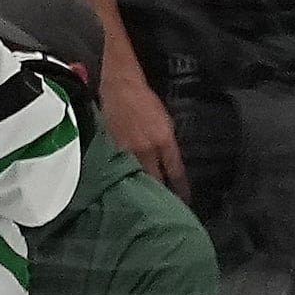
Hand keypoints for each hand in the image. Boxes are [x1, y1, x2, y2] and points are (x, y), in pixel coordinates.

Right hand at [99, 65, 186, 192]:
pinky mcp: (110, 149)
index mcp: (163, 141)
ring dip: (141, 189)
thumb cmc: (145, 101)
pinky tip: (123, 186)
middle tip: (164, 207)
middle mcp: (146, 148)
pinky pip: (119, 169)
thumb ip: (167, 144)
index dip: (180, 189)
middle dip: (160, 194)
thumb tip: (169, 163)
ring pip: (135, 178)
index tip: (184, 201)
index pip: (175, 172)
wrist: (120, 87)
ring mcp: (126, 150)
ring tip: (144, 203)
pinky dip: (123, 177)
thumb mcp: (165, 121)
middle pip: (155, 180)